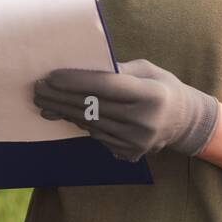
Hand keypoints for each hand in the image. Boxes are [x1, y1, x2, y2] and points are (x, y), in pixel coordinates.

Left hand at [32, 59, 218, 161]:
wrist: (183, 121)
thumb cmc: (160, 86)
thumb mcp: (146, 69)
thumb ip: (116, 70)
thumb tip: (80, 68)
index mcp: (151, 94)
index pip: (106, 86)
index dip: (76, 81)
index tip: (51, 75)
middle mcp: (145, 121)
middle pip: (93, 107)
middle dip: (61, 96)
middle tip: (37, 87)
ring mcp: (137, 141)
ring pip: (90, 124)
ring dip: (63, 111)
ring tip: (43, 99)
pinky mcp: (129, 153)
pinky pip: (96, 135)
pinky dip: (77, 123)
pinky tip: (61, 112)